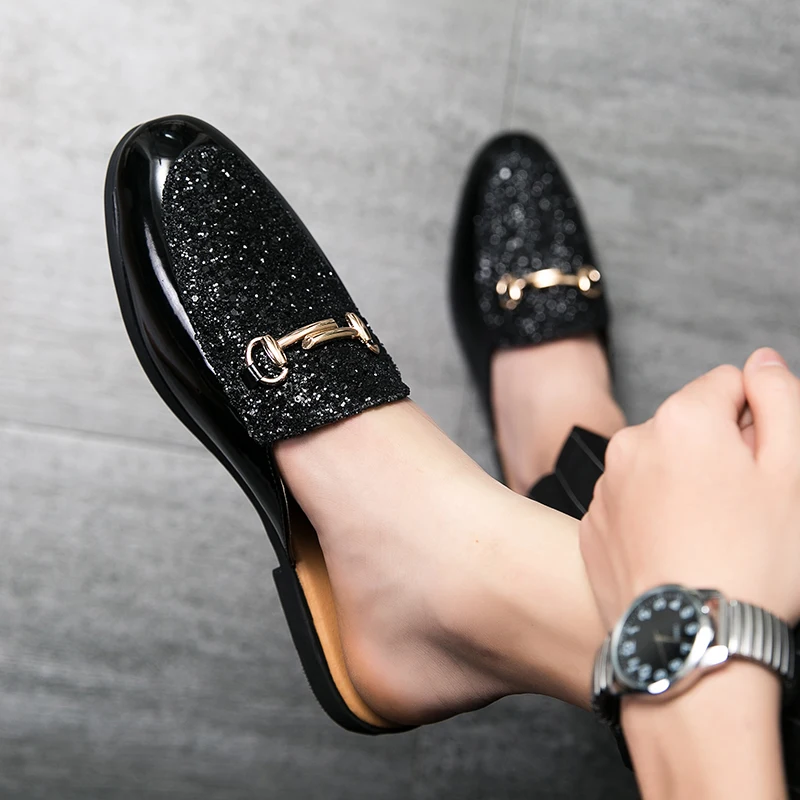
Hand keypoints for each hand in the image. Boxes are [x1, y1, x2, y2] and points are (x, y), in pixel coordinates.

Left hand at [580, 348, 797, 798]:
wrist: (692, 642)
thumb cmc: (754, 561)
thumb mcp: (794, 472)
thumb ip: (779, 400)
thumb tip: (761, 361)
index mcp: (682, 418)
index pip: (727, 384)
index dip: (756, 421)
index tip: (763, 466)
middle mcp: (630, 443)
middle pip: (688, 425)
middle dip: (716, 450)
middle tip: (741, 508)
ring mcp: (605, 486)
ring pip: (657, 464)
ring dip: (682, 483)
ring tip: (709, 536)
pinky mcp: (592, 526)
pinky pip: (630, 502)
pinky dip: (651, 515)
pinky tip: (677, 552)